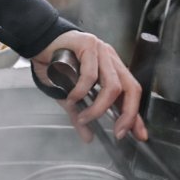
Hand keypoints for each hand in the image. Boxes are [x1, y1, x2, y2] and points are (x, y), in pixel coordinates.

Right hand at [31, 31, 147, 142]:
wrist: (39, 43)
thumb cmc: (56, 66)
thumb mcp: (72, 97)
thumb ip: (81, 116)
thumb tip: (88, 137)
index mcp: (113, 70)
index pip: (131, 94)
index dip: (136, 116)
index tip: (139, 135)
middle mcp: (111, 60)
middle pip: (131, 88)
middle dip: (128, 115)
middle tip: (118, 132)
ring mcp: (102, 51)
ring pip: (112, 85)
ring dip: (99, 108)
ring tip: (84, 117)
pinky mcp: (88, 45)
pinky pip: (90, 75)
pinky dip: (81, 92)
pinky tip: (72, 98)